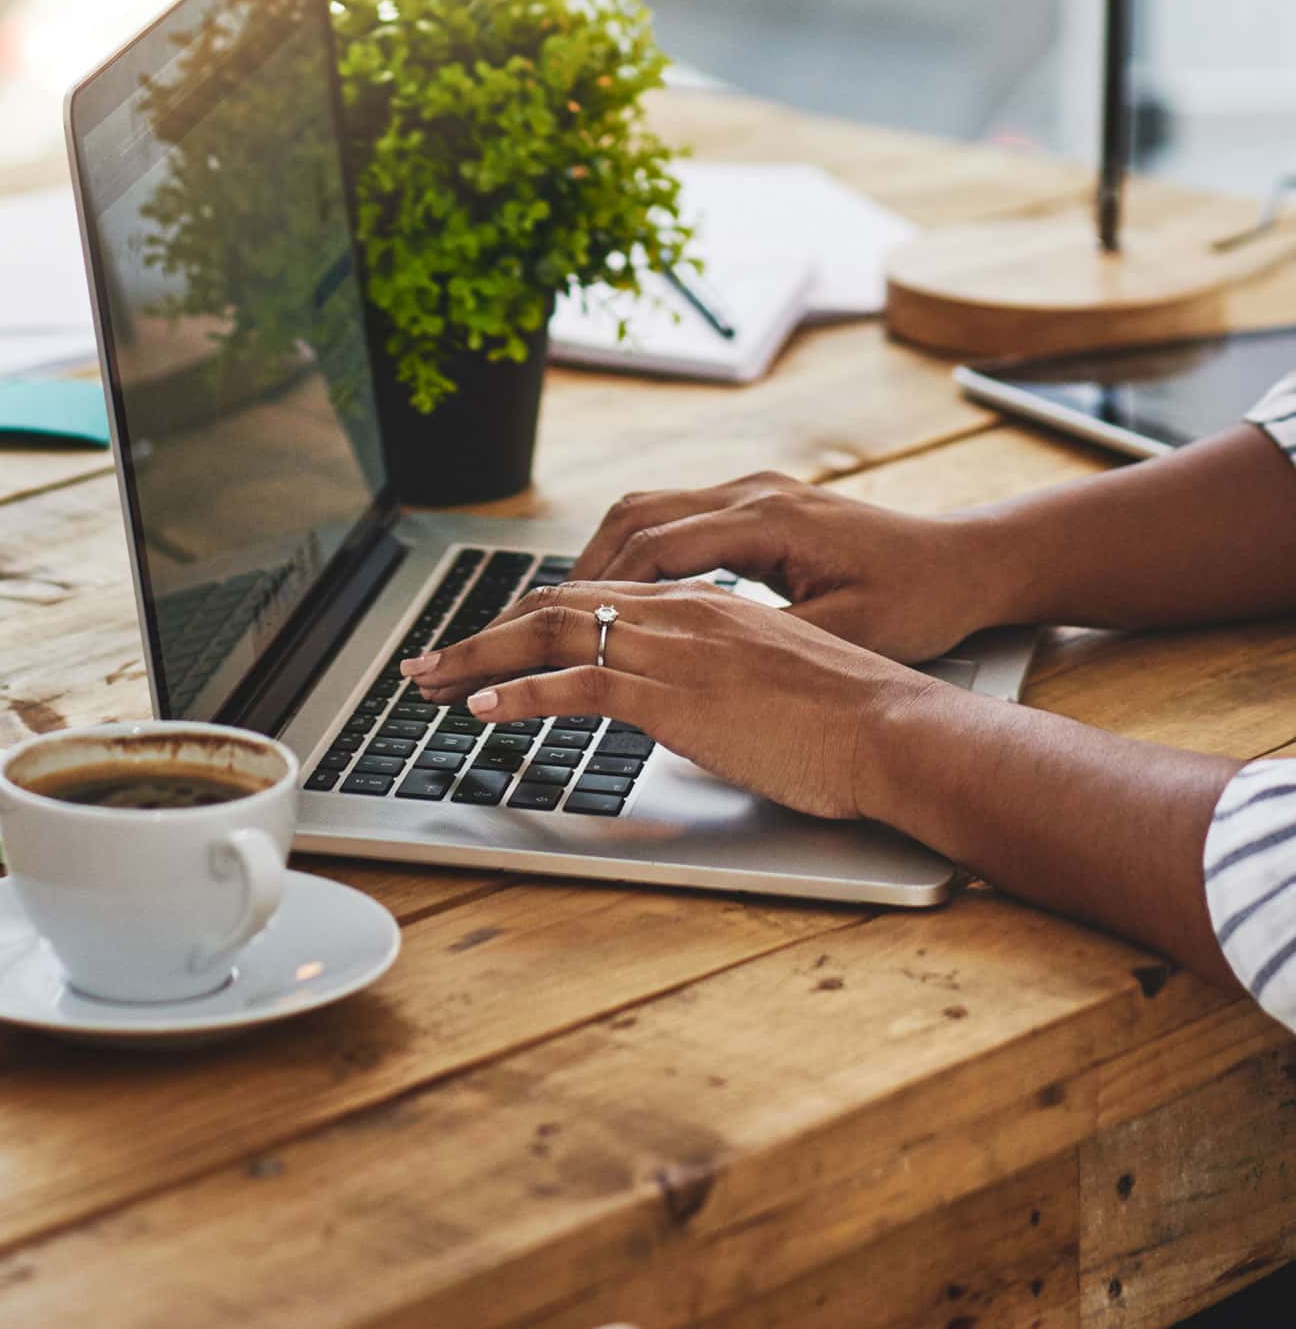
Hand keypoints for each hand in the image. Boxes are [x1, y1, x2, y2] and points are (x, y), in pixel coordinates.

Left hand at [405, 581, 958, 819]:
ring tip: (429, 684)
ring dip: (479, 660)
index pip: (593, 598)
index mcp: (702, 603)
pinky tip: (482, 709)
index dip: (528, 620)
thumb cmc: (851, 718)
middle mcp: (680, 612)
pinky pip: (576, 683)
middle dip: (482, 636)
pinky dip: (519, 693)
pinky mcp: (675, 693)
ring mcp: (674, 649)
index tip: (486, 644)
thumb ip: (715, 682)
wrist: (898, 729)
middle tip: (429, 663)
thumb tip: (682, 712)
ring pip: (550, 637)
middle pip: (554, 609)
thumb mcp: (768, 683)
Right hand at [569, 470, 1019, 662]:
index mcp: (768, 519)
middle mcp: (752, 493)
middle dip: (579, 573)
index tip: (557, 631)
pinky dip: (635, 555)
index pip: (653, 548)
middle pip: (632, 517)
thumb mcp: (844, 633)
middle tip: (537, 622)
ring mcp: (753, 492)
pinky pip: (672, 519)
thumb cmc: (921, 602)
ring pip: (644, 511)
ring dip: (601, 560)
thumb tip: (682, 662)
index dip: (599, 593)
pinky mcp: (758, 506)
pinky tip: (624, 596)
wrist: (972, 564)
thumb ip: (761, 640)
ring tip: (568, 611)